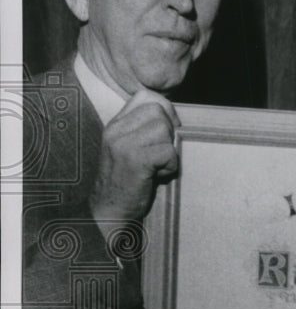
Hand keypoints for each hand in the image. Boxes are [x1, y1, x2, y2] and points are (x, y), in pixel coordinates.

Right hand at [88, 88, 179, 229]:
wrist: (108, 211)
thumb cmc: (126, 181)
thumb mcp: (129, 148)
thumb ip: (144, 130)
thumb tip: (174, 118)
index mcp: (116, 124)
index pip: (146, 97)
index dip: (164, 110)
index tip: (165, 133)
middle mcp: (117, 130)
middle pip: (159, 110)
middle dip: (169, 132)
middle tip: (160, 154)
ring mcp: (124, 144)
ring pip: (165, 130)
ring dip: (169, 151)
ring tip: (156, 167)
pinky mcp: (135, 161)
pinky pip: (168, 151)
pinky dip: (170, 166)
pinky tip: (157, 176)